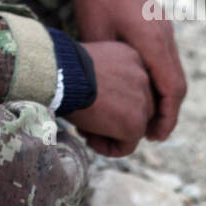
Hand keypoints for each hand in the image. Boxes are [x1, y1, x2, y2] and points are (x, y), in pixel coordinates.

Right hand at [63, 40, 156, 156]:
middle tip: (89, 120)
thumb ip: (104, 77)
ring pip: (134, 126)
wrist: (62, 75)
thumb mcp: (91, 64)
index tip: (91, 102)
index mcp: (132, 57)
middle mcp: (143, 76)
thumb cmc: (64, 67)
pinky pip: (127, 145)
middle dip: (116, 117)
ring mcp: (142, 100)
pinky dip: (109, 148)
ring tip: (87, 131)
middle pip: (137, 105)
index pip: (132, 85)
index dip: (113, 99)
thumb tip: (103, 99)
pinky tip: (90, 141)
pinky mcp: (135, 123)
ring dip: (112, 133)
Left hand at [71, 0, 186, 142]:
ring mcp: (164, 27)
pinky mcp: (157, 22)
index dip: (166, 117)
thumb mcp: (96, 35)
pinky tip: (142, 86)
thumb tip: (108, 96)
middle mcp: (165, 35)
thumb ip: (110, 66)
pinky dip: (160, 76)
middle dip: (168, 112)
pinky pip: (166, 56)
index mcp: (153, 40)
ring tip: (146, 117)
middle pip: (178, 83)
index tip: (155, 137)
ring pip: (173, 69)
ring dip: (164, 95)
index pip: (172, 89)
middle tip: (151, 135)